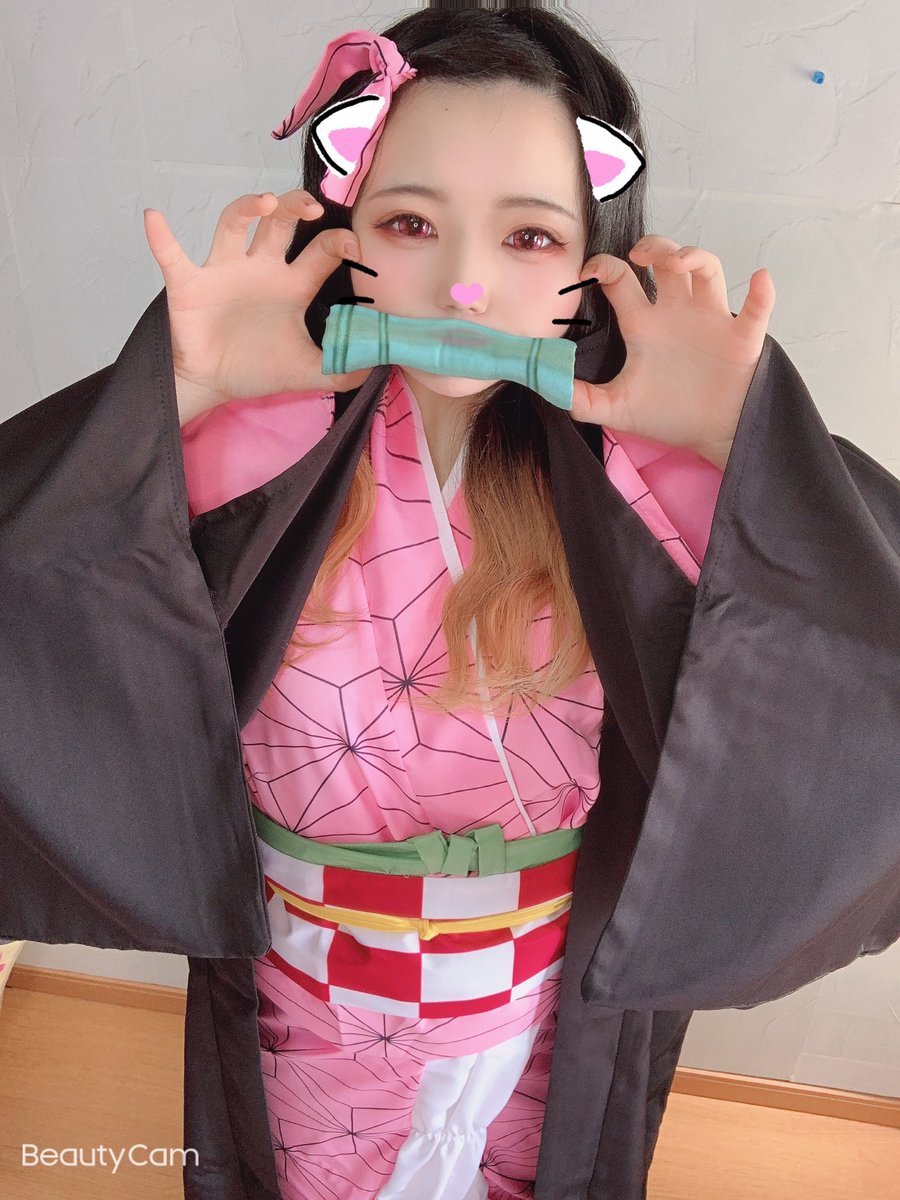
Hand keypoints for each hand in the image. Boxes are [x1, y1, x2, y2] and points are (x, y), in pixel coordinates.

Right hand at [143, 189, 373, 404]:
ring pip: (234, 224)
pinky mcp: (190, 284)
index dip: (339, 241)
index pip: (321, 251)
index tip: (353, 244)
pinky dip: (162, 238)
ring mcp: (224, 271)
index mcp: (293, 284)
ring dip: (246, 208)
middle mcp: (261, 268)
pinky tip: (154, 217)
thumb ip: (345, 369)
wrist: (214, 384)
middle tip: (311, 206)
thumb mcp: (310, 372)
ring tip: (264, 203)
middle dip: (295, 206)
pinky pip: (172, 256)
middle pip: (280, 222)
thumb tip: (381, 363)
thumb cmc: (259, 368)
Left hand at [570, 235, 775, 469]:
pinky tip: (760, 279)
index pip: (621, 280)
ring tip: (680, 263)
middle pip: (665, 260)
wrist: (711, 437)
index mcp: (644, 324)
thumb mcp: (615, 409)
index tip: (591, 269)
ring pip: (707, 270)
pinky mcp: (742, 337)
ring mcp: (710, 321)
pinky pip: (757, 308)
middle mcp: (676, 313)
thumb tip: (544, 383)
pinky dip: (762, 293)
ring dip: (696, 257)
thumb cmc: (667, 415)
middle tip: (639, 255)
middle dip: (654, 246)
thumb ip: (579, 397)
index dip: (605, 267)